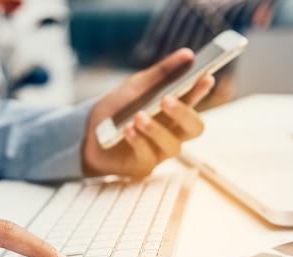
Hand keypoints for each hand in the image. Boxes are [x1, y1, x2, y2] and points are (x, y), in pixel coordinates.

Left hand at [82, 48, 214, 177]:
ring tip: (139, 116)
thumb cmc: (117, 110)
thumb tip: (188, 54)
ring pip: (173, 145)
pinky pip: (148, 156)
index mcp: (175, 111)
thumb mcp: (136, 86)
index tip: (205, 77)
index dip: (202, 90)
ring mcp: (160, 152)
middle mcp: (173, 132)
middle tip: (168, 99)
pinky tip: (128, 129)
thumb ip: (162, 73)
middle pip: (194, 128)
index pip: (195, 101)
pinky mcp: (143, 166)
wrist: (87, 134)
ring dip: (156, 130)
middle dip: (184, 113)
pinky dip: (138, 141)